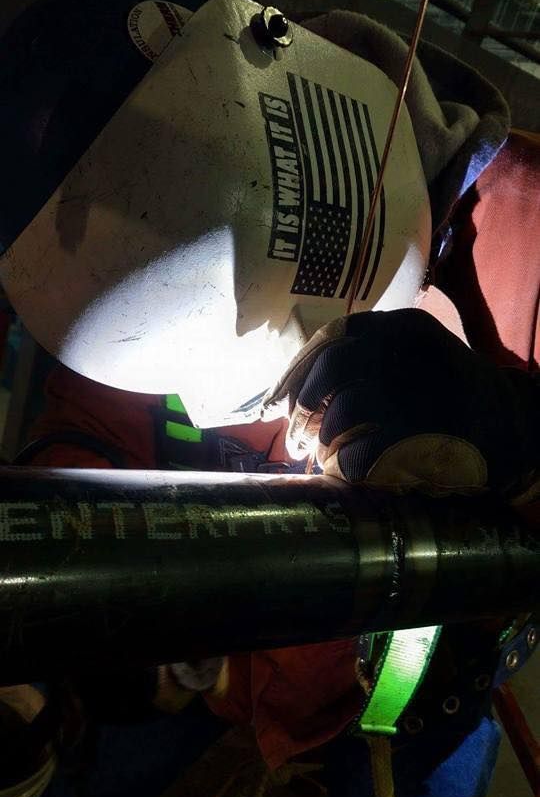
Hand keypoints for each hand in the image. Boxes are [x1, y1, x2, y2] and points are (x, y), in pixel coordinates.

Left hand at [264, 309, 537, 495]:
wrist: (514, 427)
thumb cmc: (451, 397)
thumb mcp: (415, 360)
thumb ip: (366, 362)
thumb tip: (297, 389)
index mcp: (403, 327)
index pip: (333, 335)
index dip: (298, 369)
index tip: (281, 398)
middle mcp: (409, 349)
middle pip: (332, 368)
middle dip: (303, 404)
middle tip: (296, 433)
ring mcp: (417, 390)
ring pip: (343, 412)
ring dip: (326, 439)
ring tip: (328, 453)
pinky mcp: (423, 434)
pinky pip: (362, 451)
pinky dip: (348, 464)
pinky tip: (351, 469)